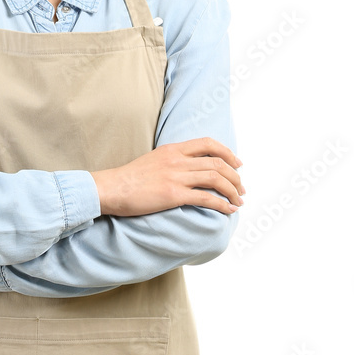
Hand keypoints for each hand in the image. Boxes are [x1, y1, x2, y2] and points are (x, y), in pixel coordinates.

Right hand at [91, 137, 245, 217]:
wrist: (111, 188)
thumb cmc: (129, 178)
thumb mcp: (153, 160)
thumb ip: (171, 161)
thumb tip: (188, 169)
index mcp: (172, 149)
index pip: (207, 144)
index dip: (227, 152)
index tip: (237, 164)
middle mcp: (177, 160)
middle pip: (217, 163)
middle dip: (235, 176)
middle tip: (241, 188)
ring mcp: (176, 176)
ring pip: (216, 178)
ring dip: (232, 190)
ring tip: (239, 200)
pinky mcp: (173, 194)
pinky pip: (206, 197)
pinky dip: (222, 204)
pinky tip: (229, 210)